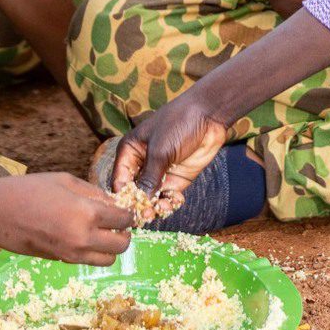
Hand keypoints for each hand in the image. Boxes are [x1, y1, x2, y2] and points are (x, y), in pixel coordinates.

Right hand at [0, 172, 134, 263]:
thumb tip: (114, 204)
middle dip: (124, 234)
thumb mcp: (65, 181)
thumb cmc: (29, 190)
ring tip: (101, 231)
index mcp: (87, 214)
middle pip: (122, 246)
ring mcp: (71, 253)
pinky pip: (87, 260)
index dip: (128, 214)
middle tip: (116, 223)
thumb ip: (94, 193)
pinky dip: (92, 251)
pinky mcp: (60, 260)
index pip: (124, 220)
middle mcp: (83, 238)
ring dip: (110, 248)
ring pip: (107, 261)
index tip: (124, 209)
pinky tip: (81, 235)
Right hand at [112, 99, 228, 205]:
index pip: (119, 180)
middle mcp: (141, 164)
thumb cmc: (178, 124)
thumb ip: (149, 178)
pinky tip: (176, 200)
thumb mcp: (160, 151)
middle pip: (135, 192)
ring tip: (164, 208)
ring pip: (152, 197)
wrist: (209, 115)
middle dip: (141, 204)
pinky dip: (171, 202)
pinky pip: (169, 196)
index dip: (123, 197)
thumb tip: (140, 203)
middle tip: (148, 214)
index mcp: (129, 152)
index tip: (130, 211)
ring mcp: (160, 172)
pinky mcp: (177, 178)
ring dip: (157, 206)